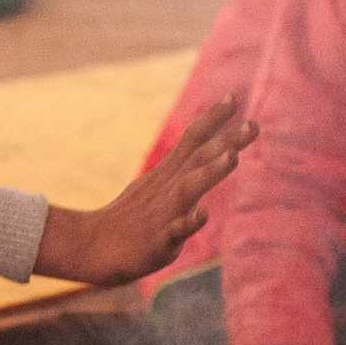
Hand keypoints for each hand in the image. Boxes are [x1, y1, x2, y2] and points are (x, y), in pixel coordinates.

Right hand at [33, 97, 255, 285]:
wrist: (92, 248)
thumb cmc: (129, 219)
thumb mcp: (157, 187)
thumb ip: (185, 170)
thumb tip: (213, 152)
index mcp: (167, 175)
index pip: (192, 141)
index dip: (212, 119)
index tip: (233, 96)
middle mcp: (166, 189)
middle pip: (197, 159)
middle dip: (226, 141)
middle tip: (254, 125)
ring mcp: (161, 215)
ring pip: (187, 189)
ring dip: (210, 172)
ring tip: (232, 157)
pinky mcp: (156, 243)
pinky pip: (173, 232)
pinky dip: (188, 222)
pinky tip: (203, 213)